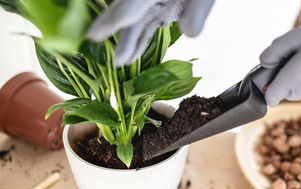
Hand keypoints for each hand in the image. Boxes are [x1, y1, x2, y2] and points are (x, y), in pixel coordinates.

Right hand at [88, 0, 214, 65]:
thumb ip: (198, 11)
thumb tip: (190, 33)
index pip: (134, 2)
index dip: (120, 15)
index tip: (101, 30)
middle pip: (127, 9)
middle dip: (111, 24)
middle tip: (93, 37)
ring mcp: (154, 3)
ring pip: (135, 22)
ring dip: (127, 42)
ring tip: (119, 61)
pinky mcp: (161, 10)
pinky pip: (146, 26)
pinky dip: (139, 41)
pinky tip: (132, 56)